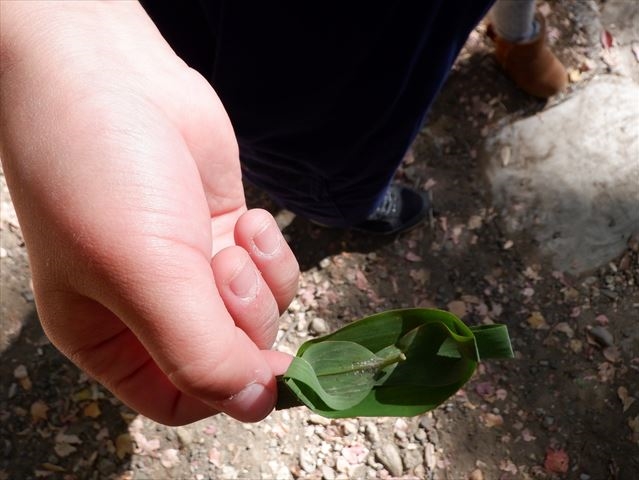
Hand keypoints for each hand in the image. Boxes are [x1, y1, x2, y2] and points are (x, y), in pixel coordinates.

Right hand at [0, 1, 298, 423]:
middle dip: (242, 318)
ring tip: (235, 236)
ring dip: (259, 282)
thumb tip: (257, 403)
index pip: (182, 399)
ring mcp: (190, 269)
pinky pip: (269, 271)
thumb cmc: (102, 176)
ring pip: (257, 314)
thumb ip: (201, 353)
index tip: (258, 363)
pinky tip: (247, 218)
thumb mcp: (143, 275)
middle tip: (222, 267)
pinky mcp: (223, 231)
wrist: (108, 74)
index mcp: (109, 338)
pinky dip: (269, 252)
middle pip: (230, 356)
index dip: (225, 390)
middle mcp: (150, 309)